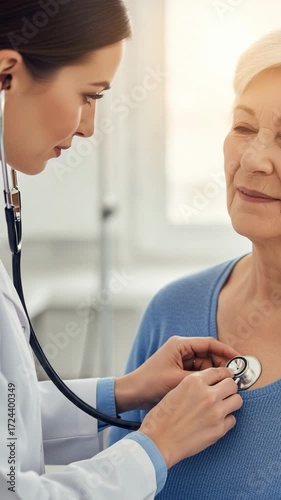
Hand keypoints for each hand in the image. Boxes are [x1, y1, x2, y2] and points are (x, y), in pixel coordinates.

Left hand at [115, 336, 239, 412]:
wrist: (133, 393)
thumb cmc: (151, 383)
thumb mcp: (179, 380)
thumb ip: (202, 377)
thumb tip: (222, 378)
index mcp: (180, 345)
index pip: (209, 343)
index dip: (225, 351)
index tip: (238, 359)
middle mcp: (181, 348)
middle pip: (208, 353)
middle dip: (220, 364)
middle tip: (232, 377)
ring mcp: (180, 358)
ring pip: (204, 363)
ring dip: (212, 373)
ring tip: (221, 385)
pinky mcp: (178, 368)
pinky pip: (197, 371)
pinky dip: (204, 377)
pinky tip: (209, 387)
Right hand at [139, 367, 242, 467]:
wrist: (158, 440)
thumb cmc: (162, 416)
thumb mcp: (176, 390)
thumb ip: (195, 385)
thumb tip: (210, 385)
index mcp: (194, 381)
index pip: (219, 371)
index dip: (222, 375)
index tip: (224, 378)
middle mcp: (208, 394)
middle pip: (232, 384)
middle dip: (229, 388)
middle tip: (223, 393)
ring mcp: (216, 412)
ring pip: (237, 400)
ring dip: (231, 402)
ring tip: (222, 407)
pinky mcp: (219, 429)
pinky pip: (232, 420)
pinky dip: (226, 420)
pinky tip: (215, 422)